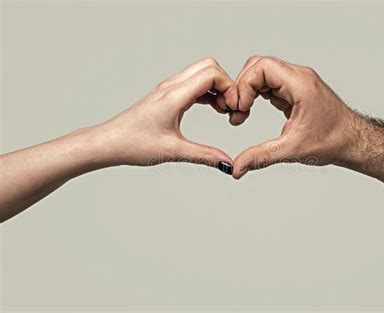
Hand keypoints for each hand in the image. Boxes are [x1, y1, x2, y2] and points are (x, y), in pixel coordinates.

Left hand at [96, 58, 238, 169]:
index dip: (230, 88)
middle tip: (230, 110)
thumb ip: (204, 156)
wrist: (109, 142)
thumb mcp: (173, 151)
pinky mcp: (167, 95)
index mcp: (174, 96)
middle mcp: (172, 86)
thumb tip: (227, 164)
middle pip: (210, 67)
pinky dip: (208, 93)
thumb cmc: (133, 144)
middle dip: (226, 85)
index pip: (212, 74)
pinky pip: (194, 84)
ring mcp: (169, 89)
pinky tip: (212, 110)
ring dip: (217, 89)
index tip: (233, 110)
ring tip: (223, 112)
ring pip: (202, 73)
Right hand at [232, 56, 356, 178]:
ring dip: (248, 90)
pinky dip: (256, 94)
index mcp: (300, 84)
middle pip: (259, 65)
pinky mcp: (295, 89)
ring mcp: (297, 81)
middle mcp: (299, 77)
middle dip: (243, 86)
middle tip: (238, 111)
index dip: (245, 85)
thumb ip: (261, 157)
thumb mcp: (292, 150)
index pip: (262, 67)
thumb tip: (237, 167)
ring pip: (263, 72)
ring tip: (242, 113)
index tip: (241, 109)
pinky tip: (252, 111)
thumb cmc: (332, 141)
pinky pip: (270, 82)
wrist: (353, 141)